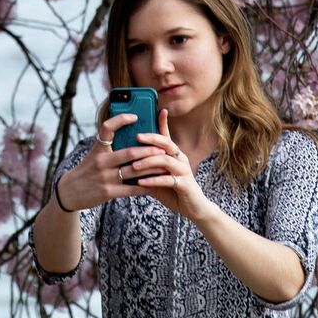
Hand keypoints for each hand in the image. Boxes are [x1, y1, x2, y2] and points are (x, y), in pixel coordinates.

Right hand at [55, 112, 165, 211]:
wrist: (69, 192)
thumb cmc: (86, 170)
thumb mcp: (93, 155)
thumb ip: (109, 148)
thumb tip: (132, 139)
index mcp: (98, 148)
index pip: (107, 127)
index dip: (121, 119)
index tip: (135, 116)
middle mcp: (101, 161)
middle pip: (129, 152)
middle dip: (148, 150)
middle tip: (162, 148)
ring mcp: (105, 177)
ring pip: (134, 171)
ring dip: (151, 168)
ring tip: (164, 165)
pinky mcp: (108, 192)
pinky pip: (131, 189)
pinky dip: (144, 186)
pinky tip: (154, 184)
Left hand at [122, 108, 214, 222]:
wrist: (193, 207)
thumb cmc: (173, 190)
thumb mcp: (157, 176)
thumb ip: (145, 168)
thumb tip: (124, 162)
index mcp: (174, 154)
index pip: (167, 136)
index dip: (163, 122)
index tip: (159, 110)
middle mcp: (180, 159)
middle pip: (166, 143)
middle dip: (152, 138)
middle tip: (137, 136)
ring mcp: (183, 171)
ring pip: (165, 161)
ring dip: (148, 162)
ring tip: (134, 165)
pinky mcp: (184, 184)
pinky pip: (167, 180)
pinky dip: (153, 180)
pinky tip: (141, 182)